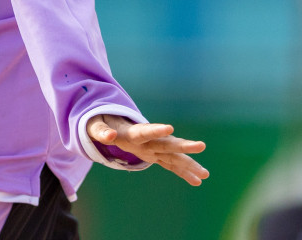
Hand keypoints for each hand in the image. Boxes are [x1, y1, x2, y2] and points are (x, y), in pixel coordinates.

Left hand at [88, 114, 208, 185]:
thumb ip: (101, 131)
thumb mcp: (96, 127)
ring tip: (206, 174)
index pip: (144, 131)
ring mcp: (154, 147)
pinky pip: (171, 164)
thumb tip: (109, 136)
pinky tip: (198, 181)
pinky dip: (183, 172)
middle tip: (201, 145)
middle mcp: (148, 139)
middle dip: (183, 146)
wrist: (111, 122)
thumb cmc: (102, 124)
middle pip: (166, 143)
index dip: (156, 130)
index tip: (170, 128)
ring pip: (174, 156)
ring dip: (189, 164)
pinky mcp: (155, 154)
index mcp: (132, 132)